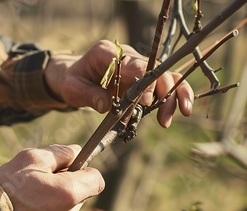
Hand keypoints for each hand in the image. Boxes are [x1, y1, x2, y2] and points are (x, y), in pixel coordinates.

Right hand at [0, 144, 104, 210]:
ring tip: (31, 198)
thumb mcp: (31, 158)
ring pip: (68, 210)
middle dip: (68, 186)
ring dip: (57, 202)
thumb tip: (77, 151)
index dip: (86, 171)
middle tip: (42, 181)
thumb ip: (60, 153)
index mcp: (68, 193)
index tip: (71, 168)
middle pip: (81, 195)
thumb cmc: (6, 186)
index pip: (97, 180)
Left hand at [45, 40, 193, 127]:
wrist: (76, 76)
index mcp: (109, 53)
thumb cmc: (74, 80)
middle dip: (164, 94)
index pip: (135, 65)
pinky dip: (172, 98)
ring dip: (174, 97)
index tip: (147, 102)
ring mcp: (139, 66)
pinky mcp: (144, 79)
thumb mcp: (73, 88)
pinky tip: (174, 114)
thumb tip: (106, 106)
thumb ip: (88, 95)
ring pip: (166, 76)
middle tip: (164, 120)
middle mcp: (128, 55)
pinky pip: (164, 85)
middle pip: (156, 70)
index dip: (145, 83)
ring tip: (167, 121)